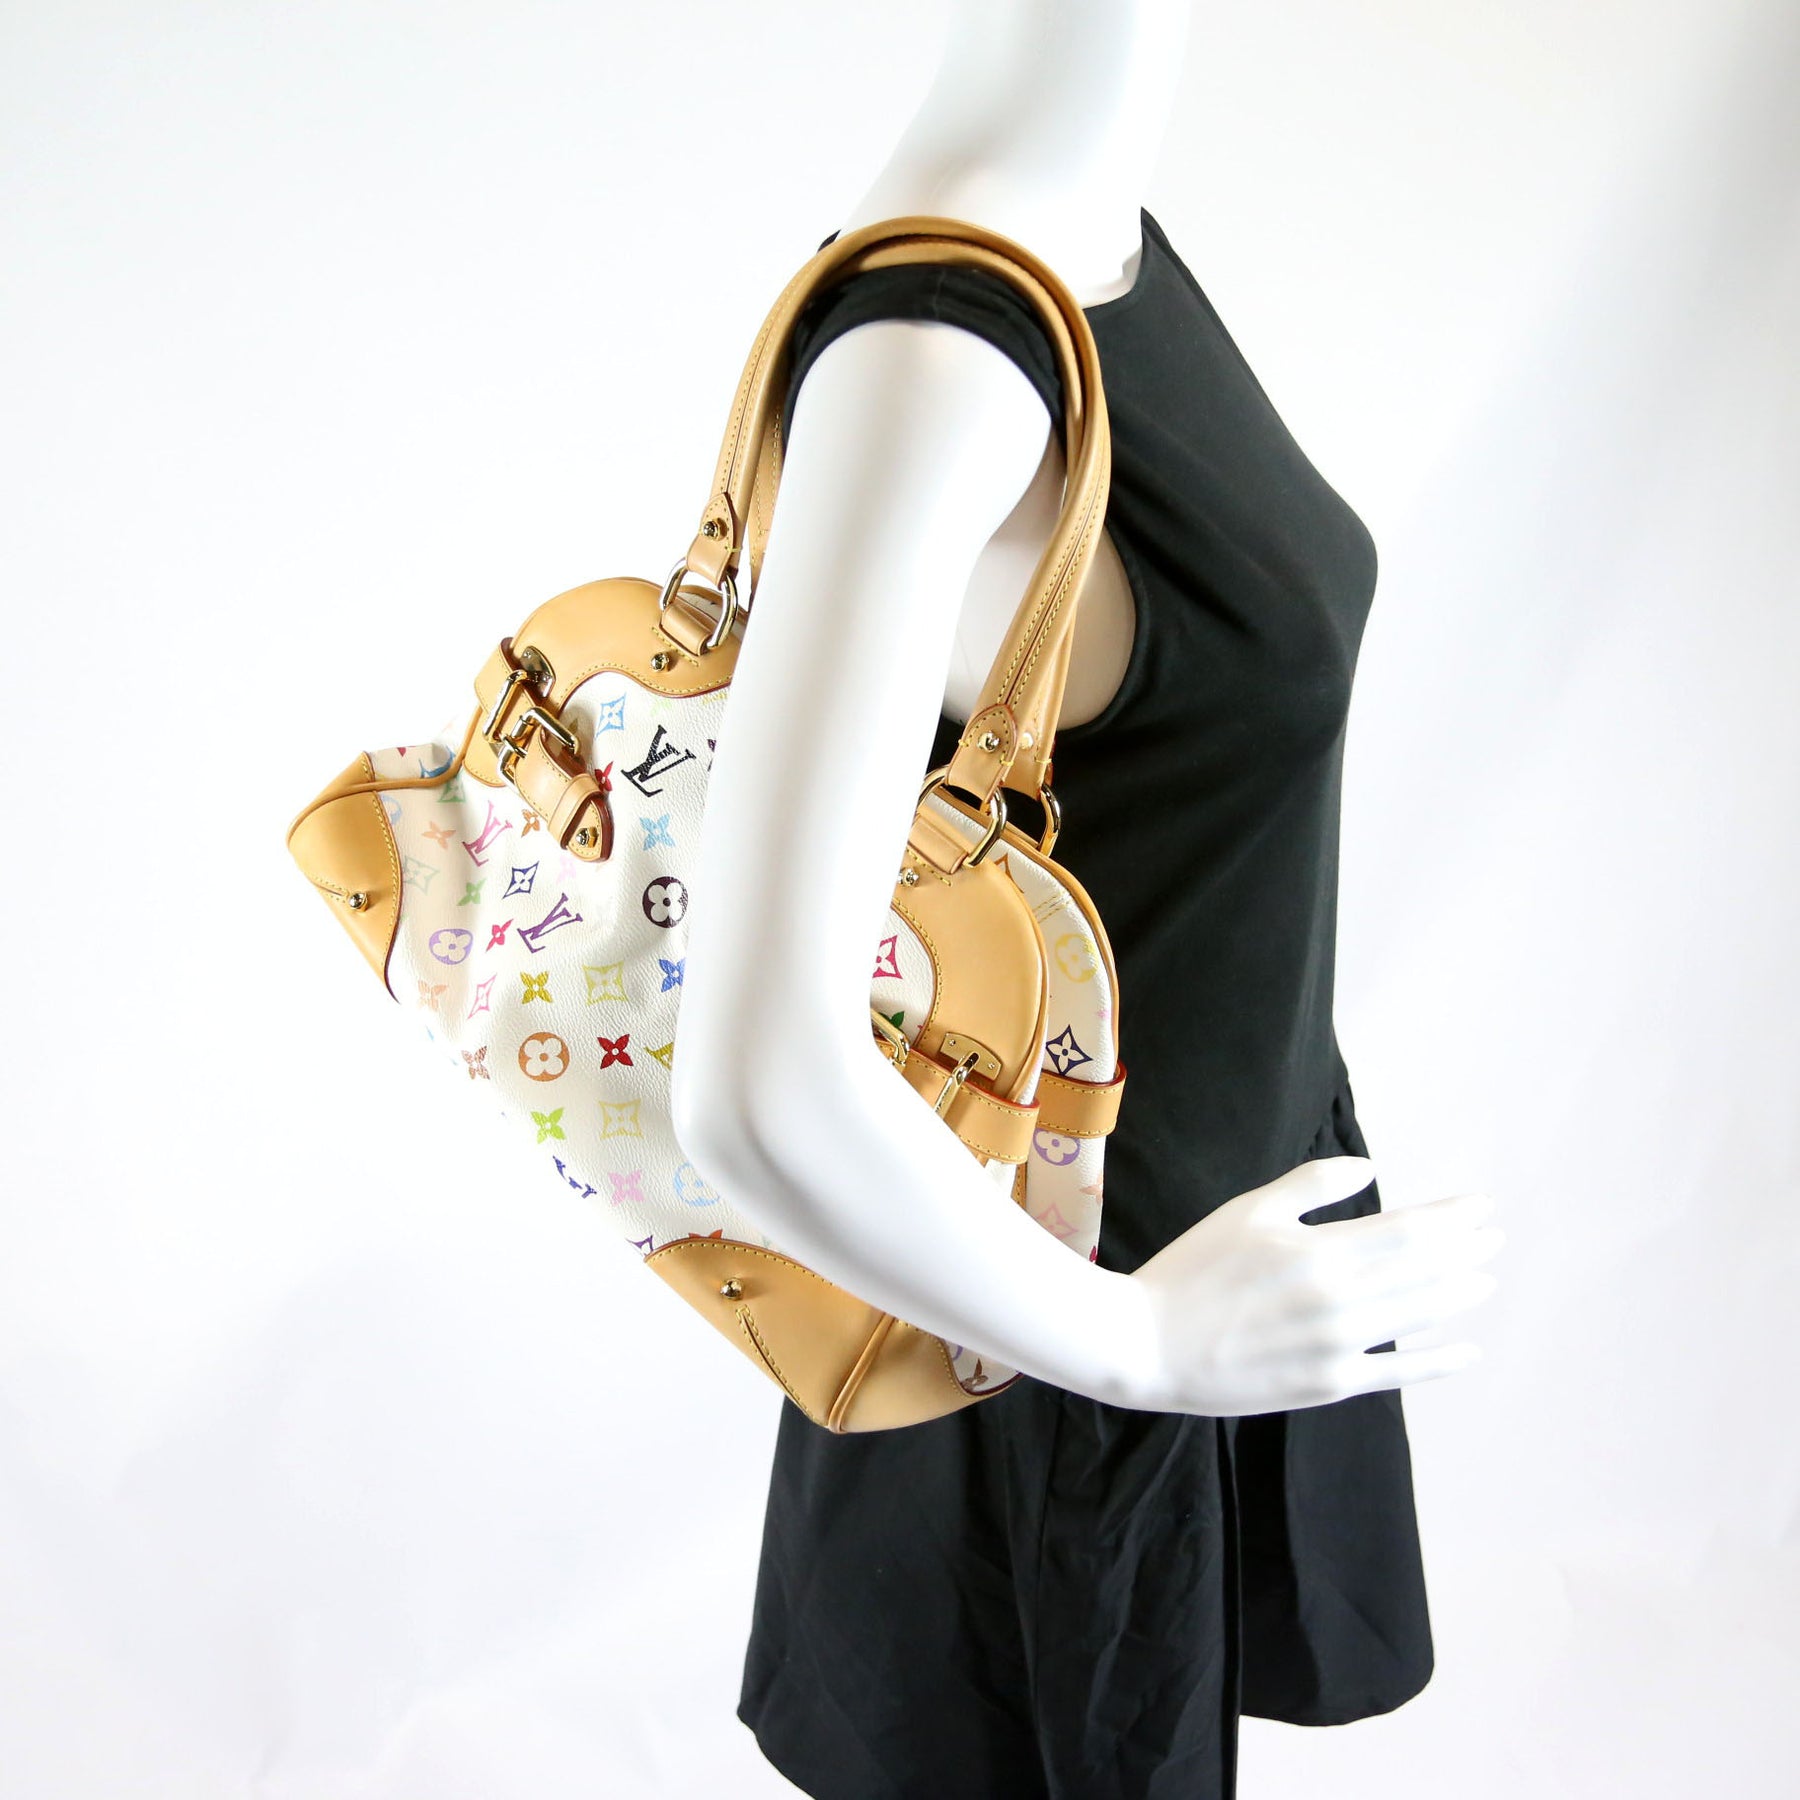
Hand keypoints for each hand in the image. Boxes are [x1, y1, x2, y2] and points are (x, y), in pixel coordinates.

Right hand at [1115, 1155, 1501, 1416]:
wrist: (1148, 1345)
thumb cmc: (1192, 1270)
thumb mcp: (1246, 1212)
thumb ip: (1311, 1187)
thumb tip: (1371, 1170)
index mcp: (1319, 1253)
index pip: (1408, 1231)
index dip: (1450, 1218)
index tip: (1479, 1206)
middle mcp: (1339, 1301)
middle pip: (1424, 1271)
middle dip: (1466, 1250)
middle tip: (1495, 1236)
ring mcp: (1338, 1348)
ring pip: (1419, 1317)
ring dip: (1459, 1294)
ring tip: (1486, 1278)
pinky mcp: (1329, 1384)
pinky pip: (1398, 1374)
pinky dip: (1437, 1362)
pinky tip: (1466, 1350)